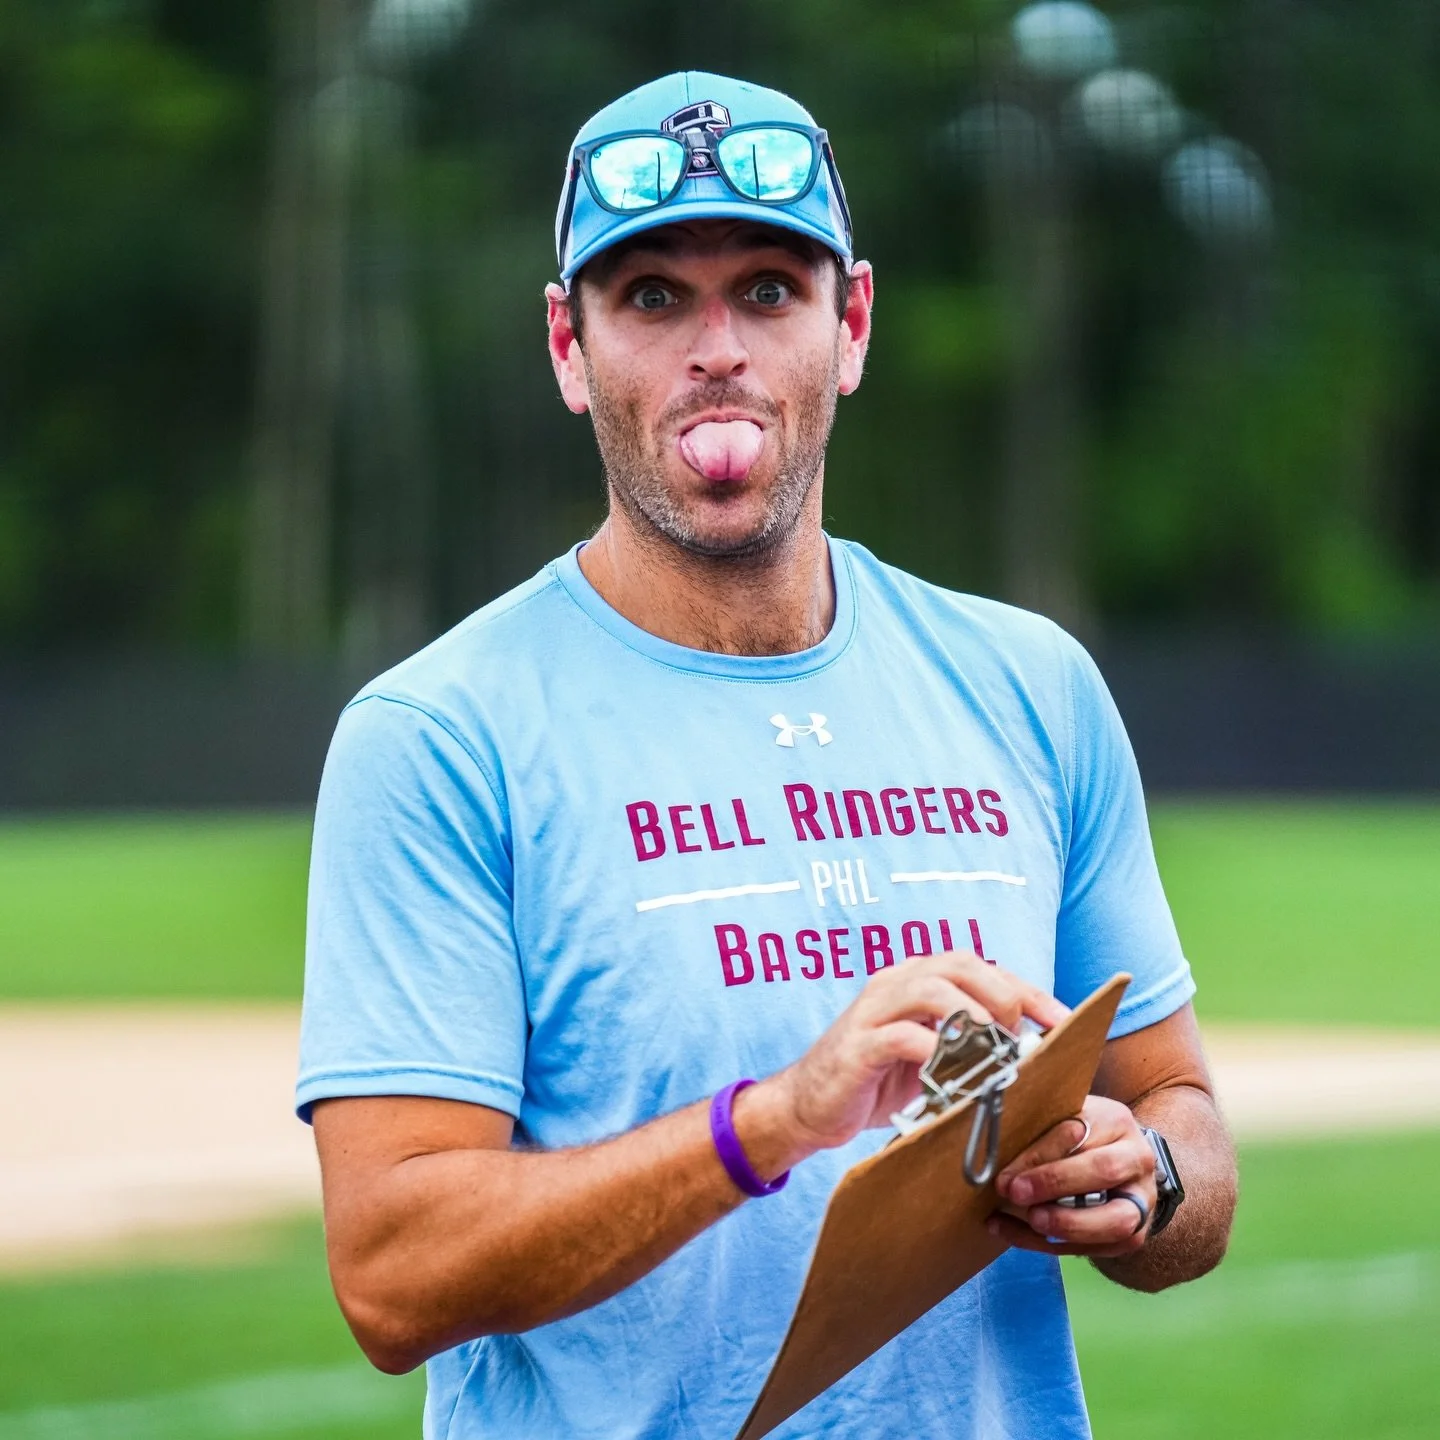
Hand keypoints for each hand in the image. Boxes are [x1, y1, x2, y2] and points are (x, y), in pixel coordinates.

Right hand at [759, 952, 1068, 1156]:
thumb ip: (967, 1044)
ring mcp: (873, 1011)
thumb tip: (1031, 1052)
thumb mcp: (930, 1057)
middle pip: (959, 964)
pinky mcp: (858, 1046)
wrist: (808, 1106)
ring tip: (994, 1053)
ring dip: (973, 1019)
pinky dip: (934, 1053)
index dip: (1027, 990)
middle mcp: (894, 983)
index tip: (1065, 1021)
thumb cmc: (877, 1082)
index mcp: (916, 980)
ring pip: (931, 990)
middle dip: (1003, 996)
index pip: (980, 967)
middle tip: (1024, 1038)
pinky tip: (953, 1078)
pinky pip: (901, 1037)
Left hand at [987, 1096, 1155, 1257]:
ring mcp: (1141, 1201)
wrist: (1121, 1162)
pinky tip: (1014, 1233)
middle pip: (1104, 1171)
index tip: (1008, 1172)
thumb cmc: (1079, 1137)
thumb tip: (996, 1151)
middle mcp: (1137, 1160)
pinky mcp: (1133, 1236)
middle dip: (1055, 1184)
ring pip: (1115, 1221)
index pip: (1079, 1134)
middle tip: (1015, 1193)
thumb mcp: (1060, 1120)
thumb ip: (1039, 1133)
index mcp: (1116, 1121)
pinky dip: (1051, 1245)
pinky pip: (1095, 1248)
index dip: (1041, 1154)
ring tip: (1030, 1220)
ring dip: (1066, 1224)